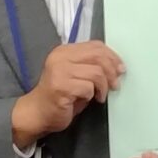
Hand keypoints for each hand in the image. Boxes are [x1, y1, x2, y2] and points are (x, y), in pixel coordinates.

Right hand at [10, 42, 125, 147]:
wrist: (38, 112)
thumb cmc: (60, 95)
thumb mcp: (75, 74)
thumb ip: (90, 65)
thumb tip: (116, 66)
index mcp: (64, 50)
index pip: (95, 45)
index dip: (112, 56)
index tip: (120, 69)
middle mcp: (60, 57)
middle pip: (98, 56)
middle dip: (112, 71)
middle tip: (115, 84)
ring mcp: (59, 71)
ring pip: (96, 73)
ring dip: (104, 86)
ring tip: (101, 95)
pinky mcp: (61, 87)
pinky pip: (88, 87)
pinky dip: (93, 95)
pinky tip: (91, 100)